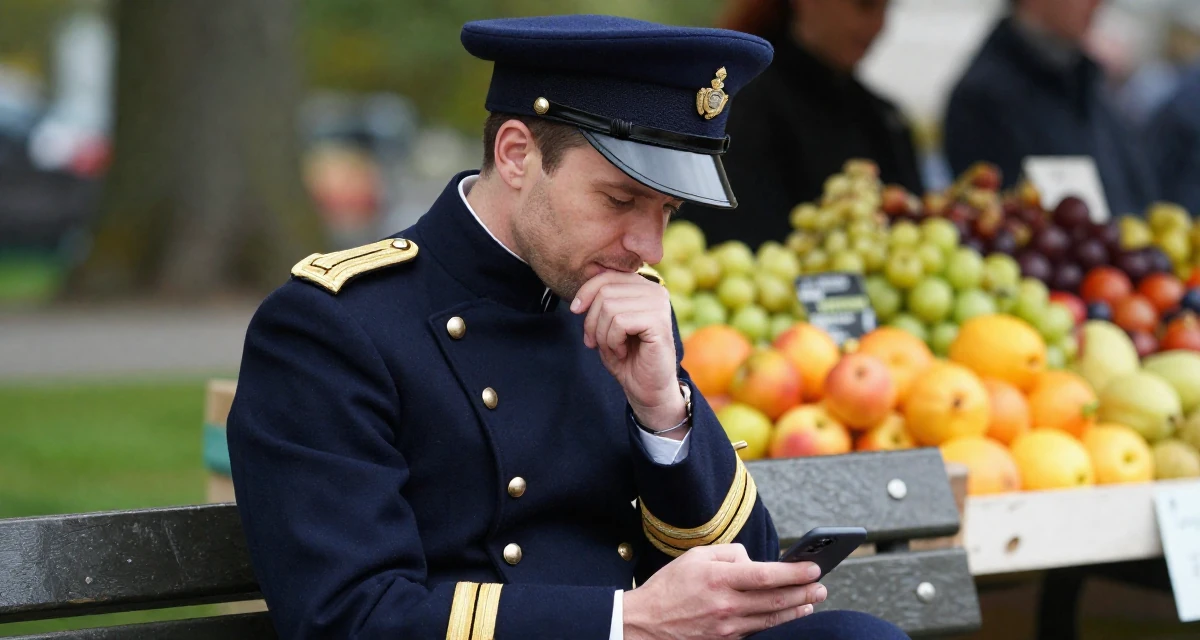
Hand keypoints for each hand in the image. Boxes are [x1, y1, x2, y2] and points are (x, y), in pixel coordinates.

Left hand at [571, 271, 683, 431]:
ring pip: (610, 307)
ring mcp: (659, 305)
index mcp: (643, 286)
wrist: (646, 387)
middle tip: (595, 342)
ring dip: (602, 334)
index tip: (574, 311)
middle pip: (605, 291)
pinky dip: (613, 341)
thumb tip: (587, 274)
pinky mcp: (659, 322)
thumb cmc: (627, 356)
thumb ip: (601, 300)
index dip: (586, 292)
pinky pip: (620, 322)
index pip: (607, 275)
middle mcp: (655, 290)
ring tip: (613, 347)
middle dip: (592, 320)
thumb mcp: (607, 323)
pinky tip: (622, 350)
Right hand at [622, 544, 825, 639]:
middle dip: (804, 593)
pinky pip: (758, 632)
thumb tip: (753, 561)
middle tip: (822, 586)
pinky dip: (777, 624)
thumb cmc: (670, 586)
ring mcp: (727, 628)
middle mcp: (726, 605)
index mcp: (718, 579)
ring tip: (812, 602)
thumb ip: (729, 554)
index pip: (765, 575)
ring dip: (796, 610)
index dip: (793, 573)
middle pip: (775, 601)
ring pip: (771, 620)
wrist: (645, 623)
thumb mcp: (695, 556)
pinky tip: (790, 617)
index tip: (813, 568)